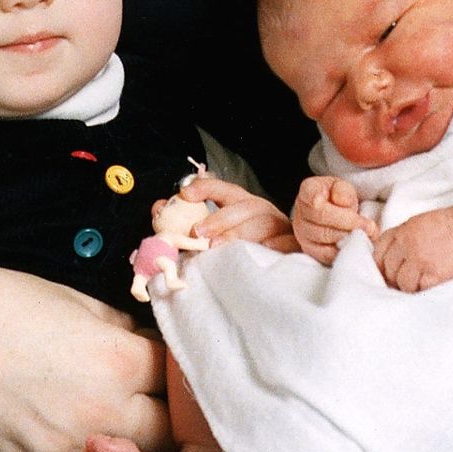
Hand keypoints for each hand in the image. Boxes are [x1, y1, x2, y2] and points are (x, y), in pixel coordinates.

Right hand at [0, 257, 169, 451]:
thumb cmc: (0, 301)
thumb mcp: (76, 300)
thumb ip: (120, 328)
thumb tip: (145, 340)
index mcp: (113, 361)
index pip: (175, 376)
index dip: (174, 361)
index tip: (168, 353)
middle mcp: (97, 412)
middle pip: (164, 430)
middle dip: (165, 407)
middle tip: (154, 385)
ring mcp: (65, 446)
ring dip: (130, 431)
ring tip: (113, 399)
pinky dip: (89, 443)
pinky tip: (73, 412)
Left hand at [179, 175, 295, 252]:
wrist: (284, 263)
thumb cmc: (245, 247)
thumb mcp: (217, 232)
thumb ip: (188, 220)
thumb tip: (159, 208)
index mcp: (243, 204)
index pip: (224, 189)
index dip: (205, 188)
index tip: (185, 194)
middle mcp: (262, 211)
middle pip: (244, 207)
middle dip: (220, 219)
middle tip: (199, 234)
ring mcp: (280, 228)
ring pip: (264, 223)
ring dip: (241, 233)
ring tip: (221, 247)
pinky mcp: (294, 246)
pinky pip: (287, 243)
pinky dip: (275, 246)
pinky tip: (261, 251)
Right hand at [291, 175, 378, 264]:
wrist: (329, 208)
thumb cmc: (336, 196)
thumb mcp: (341, 186)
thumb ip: (342, 190)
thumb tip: (342, 202)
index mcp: (307, 192)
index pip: (316, 204)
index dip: (338, 212)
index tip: (357, 212)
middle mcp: (300, 214)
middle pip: (323, 225)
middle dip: (350, 227)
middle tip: (371, 228)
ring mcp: (303, 235)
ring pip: (325, 242)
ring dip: (348, 240)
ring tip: (366, 236)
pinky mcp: (310, 251)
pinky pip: (327, 256)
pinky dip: (343, 252)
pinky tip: (355, 245)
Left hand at [374, 206, 452, 291]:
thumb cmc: (451, 224)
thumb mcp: (421, 222)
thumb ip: (405, 236)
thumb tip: (396, 255)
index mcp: (404, 230)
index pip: (380, 249)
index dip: (380, 263)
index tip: (384, 271)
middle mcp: (408, 245)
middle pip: (388, 268)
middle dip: (393, 277)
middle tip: (401, 282)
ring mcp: (421, 260)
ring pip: (402, 282)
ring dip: (408, 286)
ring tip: (417, 285)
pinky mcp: (435, 275)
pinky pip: (420, 289)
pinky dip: (423, 290)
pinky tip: (429, 286)